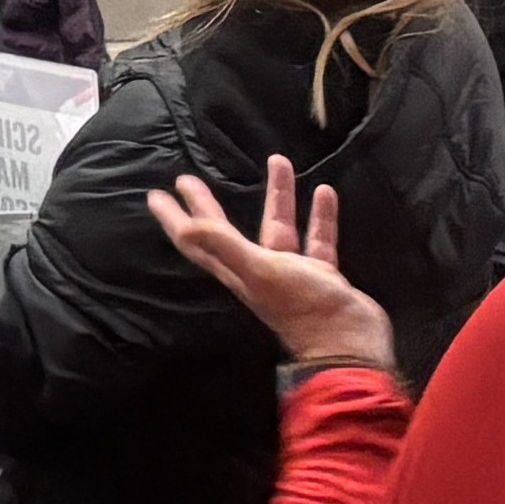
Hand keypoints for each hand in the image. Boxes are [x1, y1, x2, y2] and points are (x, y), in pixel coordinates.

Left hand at [146, 155, 397, 371]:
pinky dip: (319, 216)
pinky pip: (316, 238)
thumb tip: (186, 225)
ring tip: (278, 160)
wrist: (347, 343)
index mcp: (238, 271)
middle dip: (209, 205)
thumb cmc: (301, 308)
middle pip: (226, 231)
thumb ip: (225, 246)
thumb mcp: (260, 272)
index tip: (156, 195)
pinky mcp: (320, 273)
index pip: (198, 241)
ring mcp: (289, 272)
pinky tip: (324, 191)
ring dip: (277, 196)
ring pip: (278, 226)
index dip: (177, 219)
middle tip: (191, 178)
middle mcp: (257, 271)